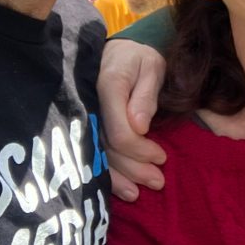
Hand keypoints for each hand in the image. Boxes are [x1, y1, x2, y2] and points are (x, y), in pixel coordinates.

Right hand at [97, 39, 167, 200]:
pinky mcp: (85, 127)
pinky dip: (107, 174)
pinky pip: (93, 154)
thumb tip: (140, 127)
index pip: (118, 130)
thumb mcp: (151, 67)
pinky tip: (122, 189)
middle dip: (133, 168)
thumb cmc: (138, 58)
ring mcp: (84, 118)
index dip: (139, 149)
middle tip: (158, 181)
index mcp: (108, 86)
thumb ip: (146, 95)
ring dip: (120, 178)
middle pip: (108, 147)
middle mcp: (90, 105)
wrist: (115, 52)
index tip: (160, 157)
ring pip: (98, 155)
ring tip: (140, 193)